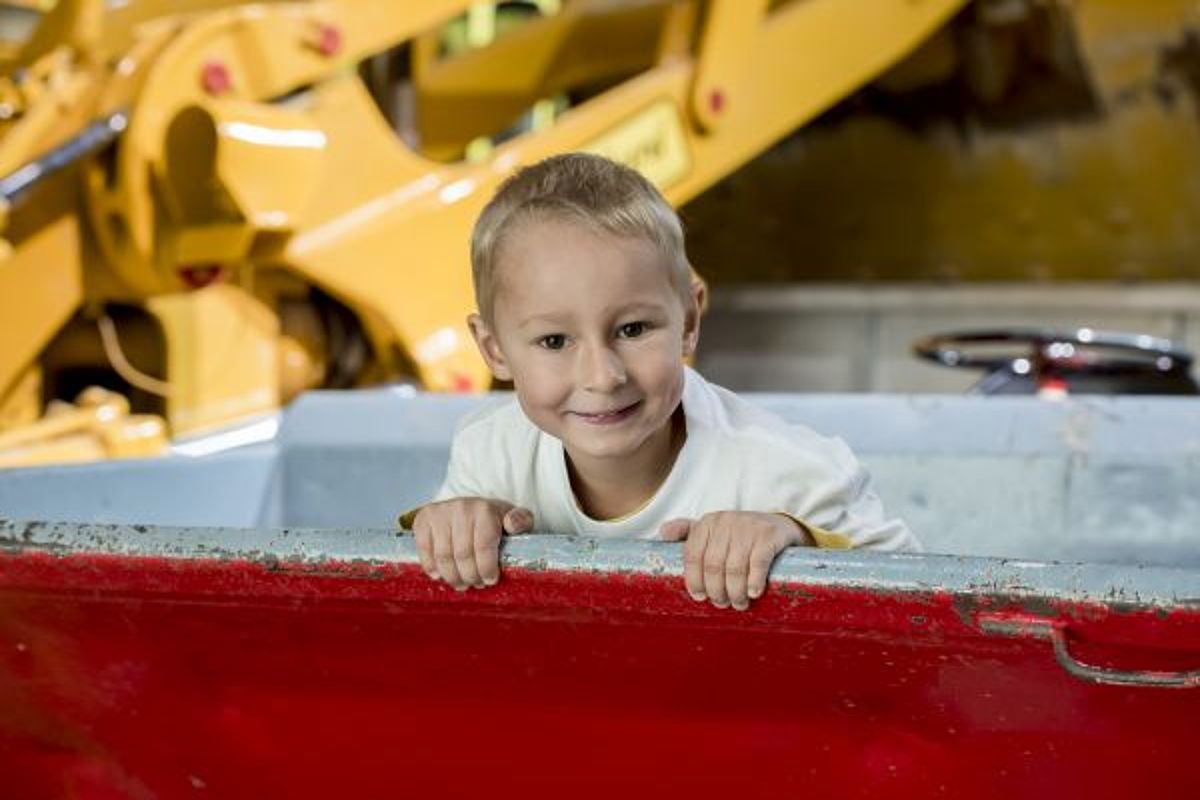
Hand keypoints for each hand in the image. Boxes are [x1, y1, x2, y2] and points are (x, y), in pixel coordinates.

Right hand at [411, 498, 532, 589]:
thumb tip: (512, 524)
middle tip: (476, 584)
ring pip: (443, 557)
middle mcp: (460, 508)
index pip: (484, 547)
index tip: (490, 580)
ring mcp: (439, 513)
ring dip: (452, 576)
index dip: (486, 569)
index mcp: (485, 509)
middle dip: (471, 576)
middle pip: (463, 556)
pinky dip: (431, 567)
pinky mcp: (423, 519)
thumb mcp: (514, 518)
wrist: (468, 506)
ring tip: (461, 583)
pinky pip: (424, 551)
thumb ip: (521, 521)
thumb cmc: (493, 519)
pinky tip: (440, 575)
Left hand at [660, 511, 806, 610]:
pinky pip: (758, 562)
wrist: (778, 525)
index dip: (694, 580)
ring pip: (734, 568)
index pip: (692, 555)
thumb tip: (661, 533)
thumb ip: (686, 531)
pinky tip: (753, 593)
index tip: (700, 598)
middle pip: (713, 565)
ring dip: (735, 592)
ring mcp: (748, 527)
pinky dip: (754, 581)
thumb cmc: (739, 535)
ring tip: (738, 604)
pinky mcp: (769, 535)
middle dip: (716, 591)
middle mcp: (725, 521)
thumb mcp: (712, 530)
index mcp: (707, 523)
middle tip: (722, 604)